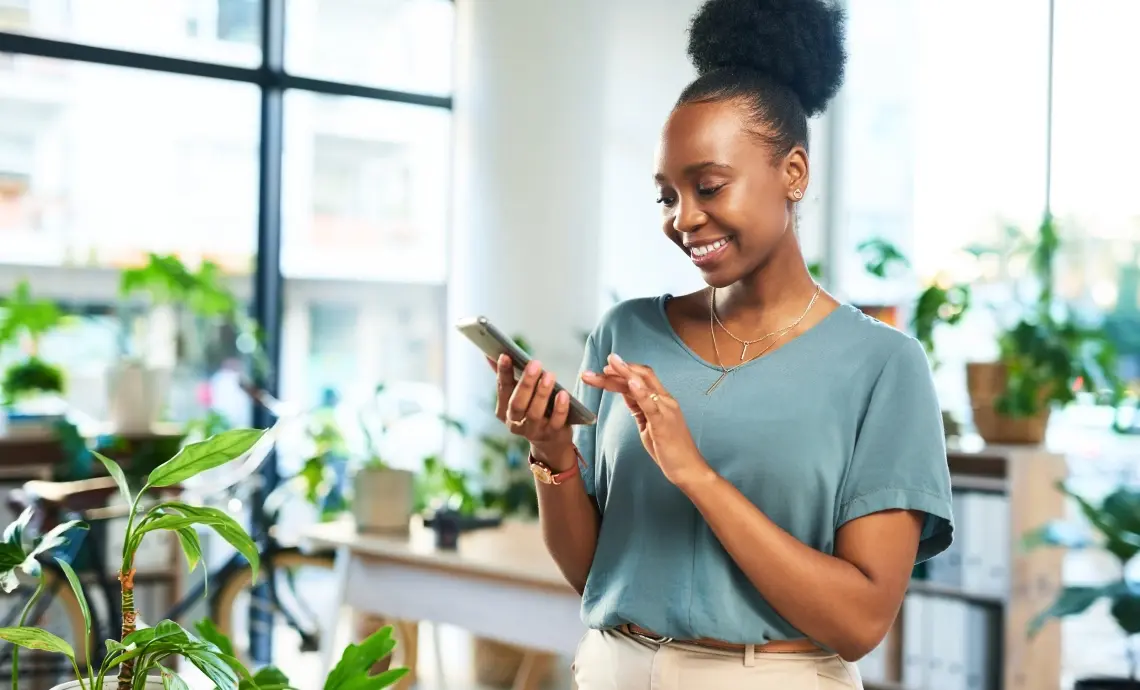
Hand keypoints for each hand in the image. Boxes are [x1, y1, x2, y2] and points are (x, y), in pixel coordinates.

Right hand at [490, 355, 572, 461]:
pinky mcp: (552, 434)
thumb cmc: (532, 410)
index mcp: (504, 410)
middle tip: (535, 364)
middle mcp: (515, 422)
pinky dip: (559, 408)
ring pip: (534, 413)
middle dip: (526, 383)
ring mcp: (534, 430)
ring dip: (542, 393)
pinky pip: (556, 422)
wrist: (550, 441)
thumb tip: (491, 355)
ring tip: (549, 375)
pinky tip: (563, 394)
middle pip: (517, 404)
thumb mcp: (517, 396)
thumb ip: (506, 377)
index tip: (505, 355)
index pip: (503, 389)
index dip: (503, 373)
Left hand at [580, 354, 711, 486]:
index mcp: (661, 400)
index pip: (640, 378)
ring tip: (606, 367)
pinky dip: (639, 391)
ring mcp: (665, 409)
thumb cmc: (669, 449)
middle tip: (596, 367)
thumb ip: (638, 406)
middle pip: (640, 376)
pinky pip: (650, 404)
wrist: (688, 468)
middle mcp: (665, 400)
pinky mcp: (663, 422)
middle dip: (617, 369)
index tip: (603, 369)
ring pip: (643, 384)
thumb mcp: (648, 423)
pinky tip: (629, 382)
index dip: (622, 371)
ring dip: (622, 374)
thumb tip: (626, 391)